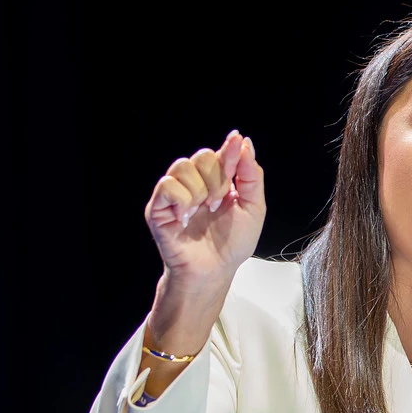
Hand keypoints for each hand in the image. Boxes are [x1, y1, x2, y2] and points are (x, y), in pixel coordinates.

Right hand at [141, 131, 265, 358]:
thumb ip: (251, 175)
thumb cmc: (232, 244)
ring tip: (204, 211)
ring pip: (183, 167)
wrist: (216, 270)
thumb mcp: (254, 208)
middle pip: (202, 156)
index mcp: (216, 182)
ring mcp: (174, 195)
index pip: (220, 154)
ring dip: (200, 190)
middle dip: (217, 178)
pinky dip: (181, 198)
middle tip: (219, 202)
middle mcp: (194, 184)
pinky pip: (167, 186)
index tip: (237, 142)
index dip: (230, 149)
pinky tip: (187, 215)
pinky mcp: (158, 208)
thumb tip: (244, 143)